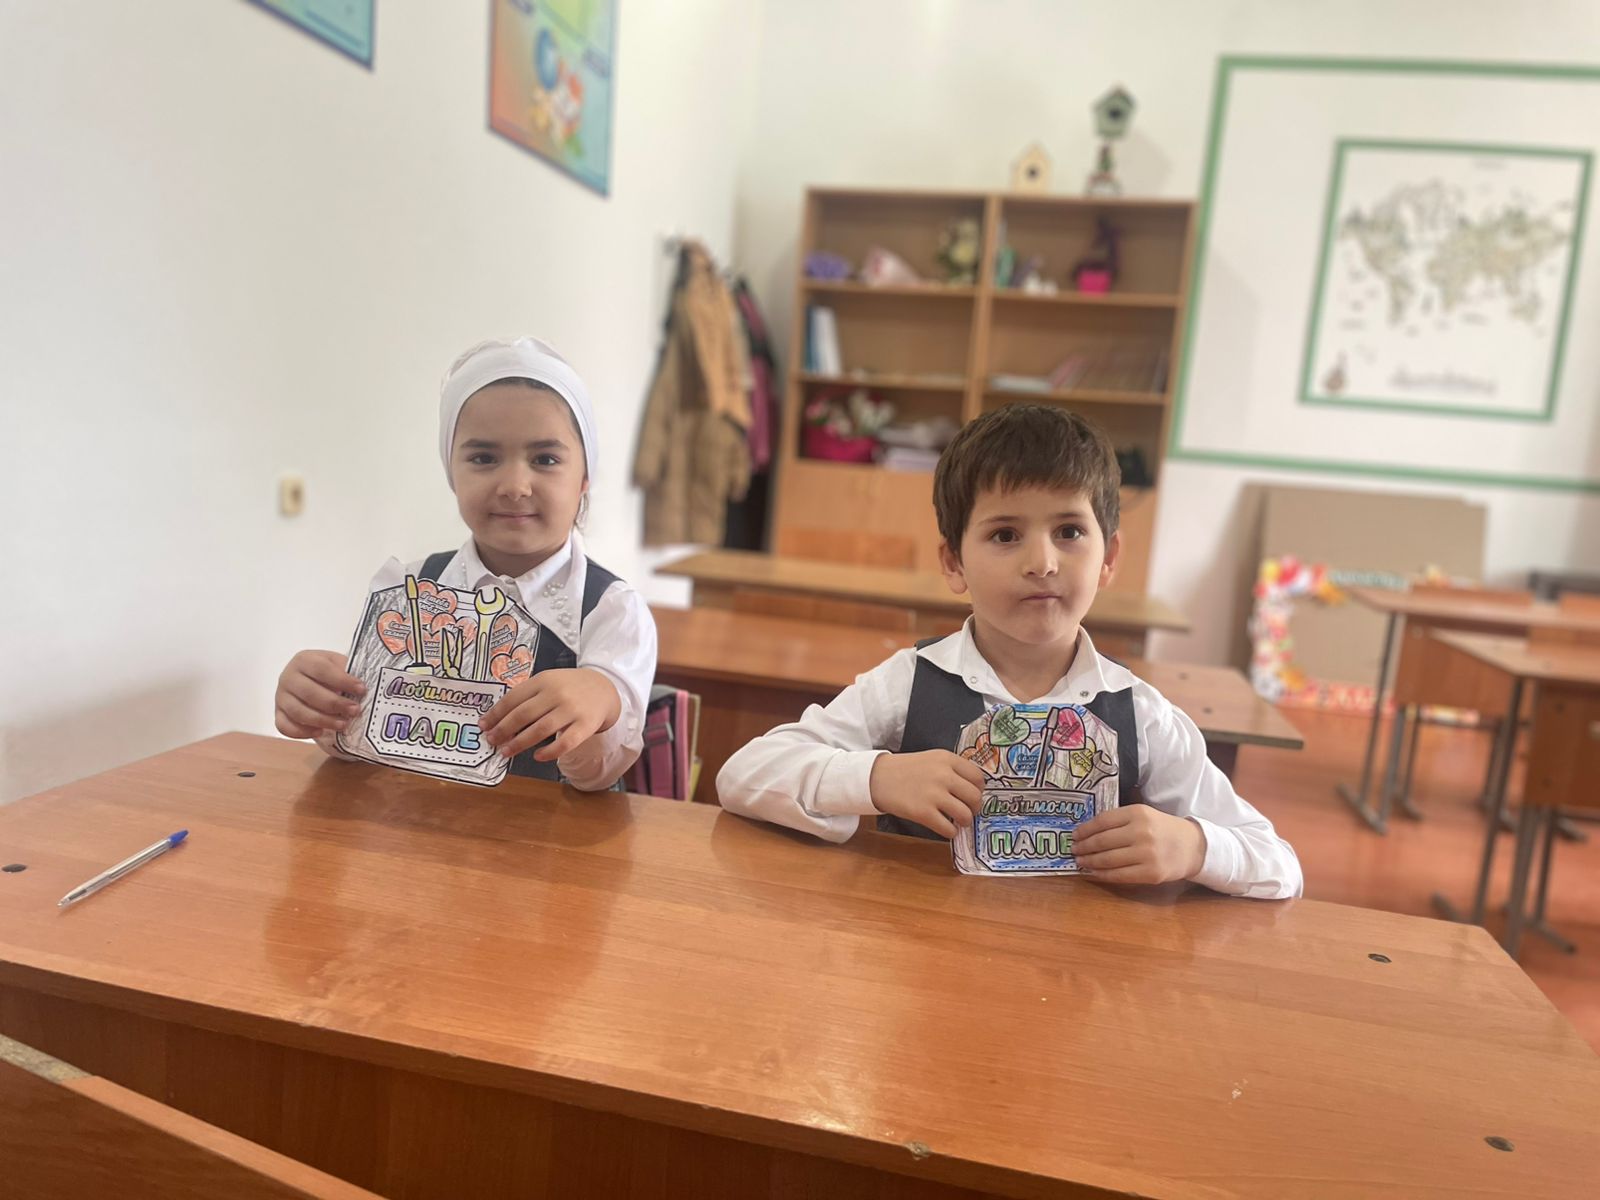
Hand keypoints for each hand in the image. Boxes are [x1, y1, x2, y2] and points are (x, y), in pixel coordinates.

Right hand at [275, 650, 364, 738]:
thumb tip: (360, 687)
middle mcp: (288, 677)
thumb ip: (347, 671)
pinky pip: (285, 727)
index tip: (361, 690)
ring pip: (298, 712)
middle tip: (354, 710)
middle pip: (309, 693)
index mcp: (303, 660)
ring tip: (343, 724)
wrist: (311, 679)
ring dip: (323, 720)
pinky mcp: (278, 714)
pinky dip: (302, 732)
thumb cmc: (328, 673)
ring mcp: (280, 697)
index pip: (321, 669)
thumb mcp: (338, 664)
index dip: (342, 680)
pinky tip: (321, 732)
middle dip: (335, 704)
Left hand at [480, 668, 621, 762]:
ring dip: (519, 743)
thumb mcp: (548, 682)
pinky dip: (549, 752)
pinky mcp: (585, 725)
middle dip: (503, 730)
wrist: (604, 689)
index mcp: (543, 681)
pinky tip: (537, 756)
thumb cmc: (569, 687)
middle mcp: (556, 694)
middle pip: (523, 715)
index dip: (496, 714)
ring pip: (540, 730)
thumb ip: (527, 696)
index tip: (484, 726)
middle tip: (491, 741)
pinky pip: (565, 742)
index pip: (513, 698)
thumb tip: (498, 719)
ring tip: (506, 752)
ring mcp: (572, 710)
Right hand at [868, 751, 985, 839]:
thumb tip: (973, 790)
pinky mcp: (923, 813)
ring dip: (965, 821)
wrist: (878, 778)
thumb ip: (952, 769)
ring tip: (958, 821)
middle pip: (975, 797)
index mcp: (947, 759)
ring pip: (965, 815)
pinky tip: (946, 829)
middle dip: (975, 808)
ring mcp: (934, 795)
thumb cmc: (906, 770)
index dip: (979, 789)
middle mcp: (944, 775)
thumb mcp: (932, 759)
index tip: (973, 795)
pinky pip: (949, 829)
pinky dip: (951, 832)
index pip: (978, 777)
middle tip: (968, 811)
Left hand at [1072, 806, 1205, 883]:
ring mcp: (1146, 854)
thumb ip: (1119, 821)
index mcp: (1137, 813)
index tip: (1074, 835)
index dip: (1084, 830)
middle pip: (1102, 841)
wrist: (1192, 847)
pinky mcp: (1150, 873)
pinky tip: (1094, 873)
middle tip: (1073, 850)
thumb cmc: (1162, 830)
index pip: (1102, 821)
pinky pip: (1119, 875)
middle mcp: (1141, 832)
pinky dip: (1102, 875)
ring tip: (1080, 861)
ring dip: (1089, 862)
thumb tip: (1087, 832)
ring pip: (1108, 859)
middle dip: (1083, 847)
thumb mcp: (1144, 815)